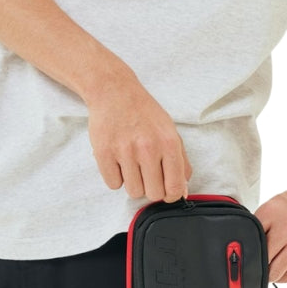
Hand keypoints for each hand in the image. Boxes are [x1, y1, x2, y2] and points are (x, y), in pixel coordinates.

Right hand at [86, 75, 192, 202]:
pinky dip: (115, 177)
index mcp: (169, 144)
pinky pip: (113, 184)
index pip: (174, 188)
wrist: (114, 92)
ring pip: (133, 192)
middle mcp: (148, 148)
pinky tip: (118, 161)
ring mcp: (124, 151)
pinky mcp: (104, 153)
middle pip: (153, 194)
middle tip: (146, 174)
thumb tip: (182, 191)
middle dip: (150, 189)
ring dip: (133, 183)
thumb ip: (181, 162)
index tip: (165, 190)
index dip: (170, 195)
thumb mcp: (170, 132)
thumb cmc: (144, 113)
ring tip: (131, 164)